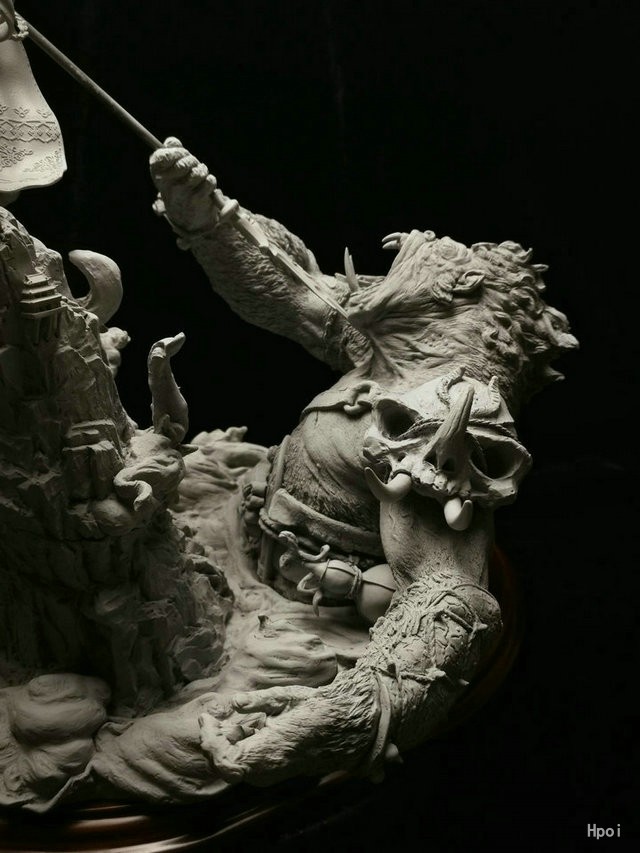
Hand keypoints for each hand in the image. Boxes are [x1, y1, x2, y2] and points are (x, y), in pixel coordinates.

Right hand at [149, 137, 218, 233]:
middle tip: (192, 165)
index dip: (174, 151)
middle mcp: (168, 185)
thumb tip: (171, 142)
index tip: (181, 153)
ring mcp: (183, 193)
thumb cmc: (179, 186)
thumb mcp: (171, 169)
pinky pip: (209, 181)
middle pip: (184, 160)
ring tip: (199, 176)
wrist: (187, 216)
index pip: (161, 156)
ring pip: (198, 171)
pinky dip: (210, 181)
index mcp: (158, 175)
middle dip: (192, 159)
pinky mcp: (197, 200)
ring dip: (202, 170)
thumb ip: (171, 151)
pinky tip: (206, 186)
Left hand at [199, 673, 377, 785]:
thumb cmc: (319, 707)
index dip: (210, 742)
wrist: (348, 726)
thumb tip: (232, 701)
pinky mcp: (275, 770)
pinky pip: (248, 763)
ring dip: (226, 742)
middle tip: (211, 717)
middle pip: (226, 766)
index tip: (206, 718)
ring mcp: (273, 773)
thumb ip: (257, 701)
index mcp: (272, 751)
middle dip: (214, 741)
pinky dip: (239, 745)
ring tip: (229, 718)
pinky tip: (246, 725)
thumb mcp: (288, 696)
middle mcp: (270, 769)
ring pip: (235, 765)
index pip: (226, 762)